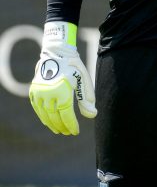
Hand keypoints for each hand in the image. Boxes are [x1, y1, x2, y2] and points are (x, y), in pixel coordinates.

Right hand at [29, 21, 95, 135]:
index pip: (66, 114)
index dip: (71, 125)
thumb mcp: (84, 81)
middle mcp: (48, 93)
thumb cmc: (74, 67)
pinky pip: (37, 108)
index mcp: (62, 91)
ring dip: (51, 124)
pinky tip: (48, 121)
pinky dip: (42, 116)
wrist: (57, 53)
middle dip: (62, 126)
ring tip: (59, 130)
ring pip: (44, 114)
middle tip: (68, 133)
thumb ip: (87, 99)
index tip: (75, 132)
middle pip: (54, 116)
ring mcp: (38, 92)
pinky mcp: (33, 90)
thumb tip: (92, 115)